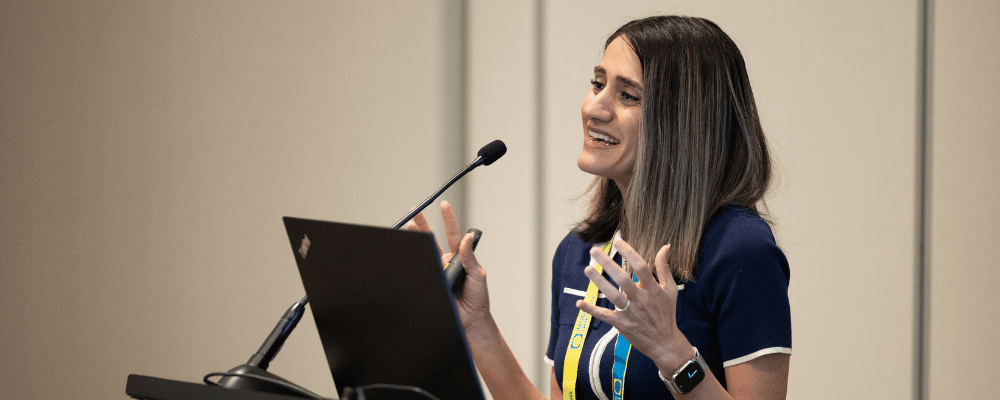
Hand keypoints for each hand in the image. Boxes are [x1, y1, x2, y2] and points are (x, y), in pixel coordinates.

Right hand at [405, 201, 491, 332]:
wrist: (470, 322)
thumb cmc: (478, 299)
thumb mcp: (478, 275)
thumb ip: (470, 257)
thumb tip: (467, 237)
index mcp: (459, 258)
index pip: (452, 234)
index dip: (448, 219)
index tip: (443, 204)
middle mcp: (446, 263)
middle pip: (432, 239)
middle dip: (422, 224)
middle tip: (414, 211)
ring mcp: (436, 272)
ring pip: (423, 253)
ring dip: (415, 240)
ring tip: (408, 228)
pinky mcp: (429, 283)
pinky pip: (420, 271)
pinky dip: (414, 262)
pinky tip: (407, 254)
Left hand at [575, 240, 693, 369]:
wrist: (664, 343)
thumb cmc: (667, 313)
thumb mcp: (670, 290)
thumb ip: (664, 268)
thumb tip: (665, 246)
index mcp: (653, 289)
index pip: (641, 267)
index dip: (629, 253)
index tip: (618, 241)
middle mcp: (641, 300)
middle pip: (623, 280)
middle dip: (608, 264)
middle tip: (595, 251)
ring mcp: (631, 313)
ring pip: (613, 296)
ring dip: (599, 282)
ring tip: (587, 269)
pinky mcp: (622, 324)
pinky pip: (604, 316)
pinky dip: (591, 310)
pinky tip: (579, 302)